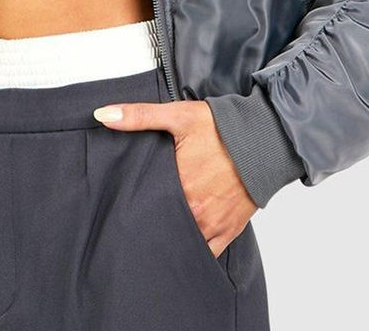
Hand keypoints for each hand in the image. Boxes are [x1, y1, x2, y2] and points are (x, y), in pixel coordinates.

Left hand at [92, 98, 257, 257]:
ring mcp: (212, 224)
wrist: (266, 139)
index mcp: (178, 186)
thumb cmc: (222, 128)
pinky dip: (193, 250)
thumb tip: (102, 115)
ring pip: (181, 241)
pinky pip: (206, 253)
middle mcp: (194, 211)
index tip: (121, 203)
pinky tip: (181, 243)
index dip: (130, 205)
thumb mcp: (178, 115)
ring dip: (169, 236)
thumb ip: (139, 116)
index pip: (143, 205)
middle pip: (161, 224)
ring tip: (156, 230)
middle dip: (149, 221)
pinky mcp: (228, 231)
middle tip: (136, 217)